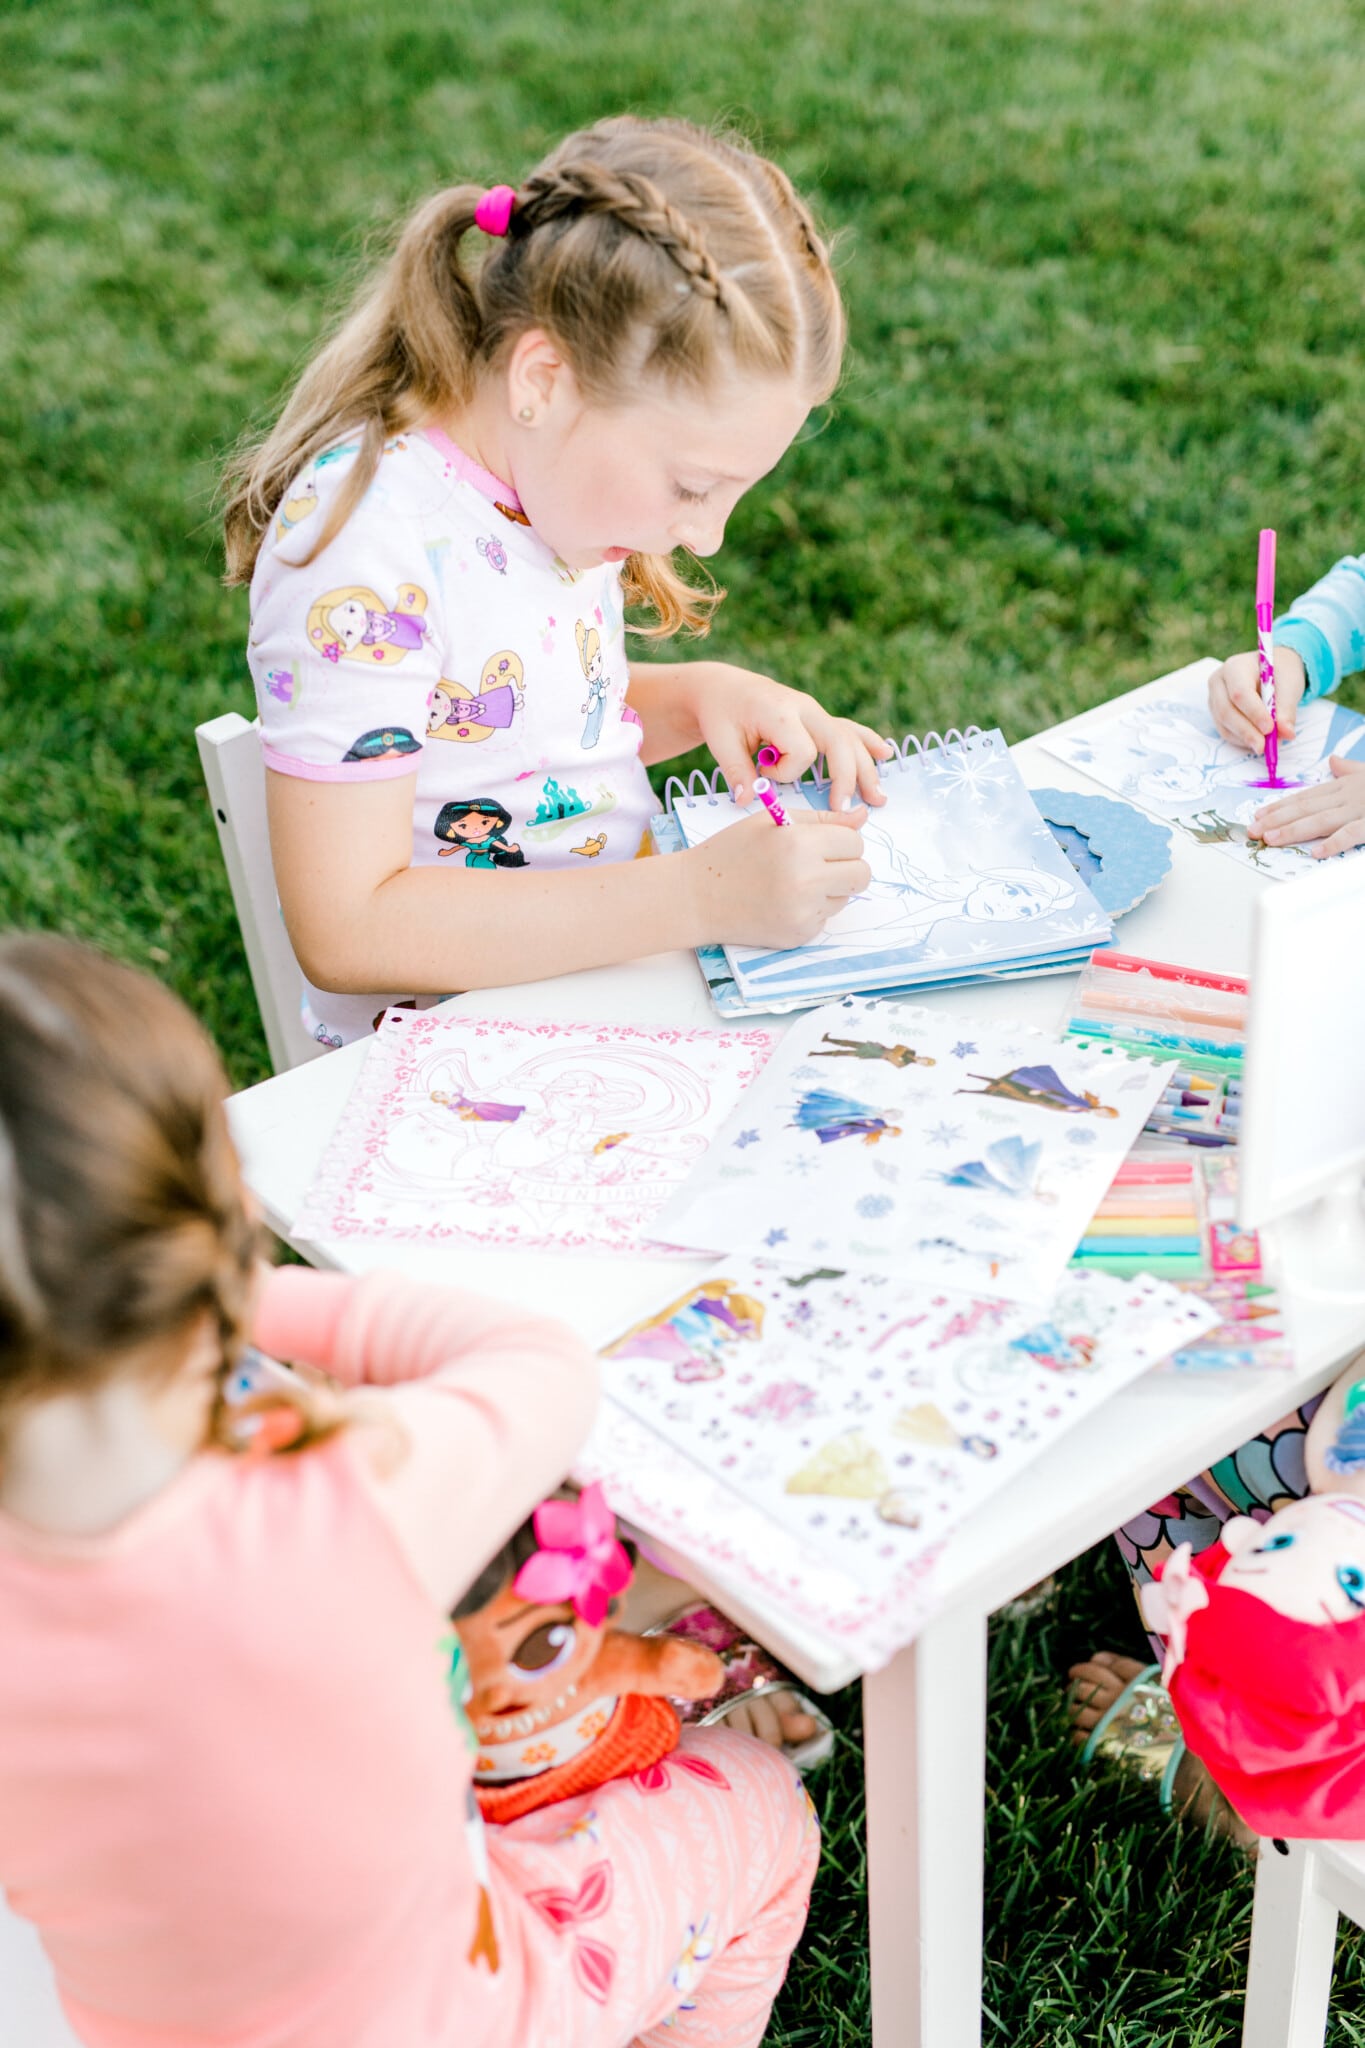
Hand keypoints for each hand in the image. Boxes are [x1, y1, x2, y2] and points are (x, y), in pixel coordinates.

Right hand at [686, 809, 870, 949]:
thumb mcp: (772, 821)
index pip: (855, 841)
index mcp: (799, 843)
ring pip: (845, 897)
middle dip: (847, 867)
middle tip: (818, 865)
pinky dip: (811, 910)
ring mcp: (803, 912)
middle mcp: (805, 880)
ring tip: (792, 883)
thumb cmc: (732, 852)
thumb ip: (822, 819)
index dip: (840, 840)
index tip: (821, 843)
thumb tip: (863, 817)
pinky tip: (782, 902)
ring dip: (829, 890)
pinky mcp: (799, 935)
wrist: (696, 897)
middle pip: (862, 874)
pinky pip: (825, 919)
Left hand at [687, 661, 892, 812]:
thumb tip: (747, 801)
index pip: (803, 751)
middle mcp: (805, 708)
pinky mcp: (817, 717)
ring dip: (865, 768)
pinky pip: (848, 728)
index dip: (787, 772)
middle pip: (839, 743)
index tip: (765, 773)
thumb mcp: (721, 741)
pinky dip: (867, 741)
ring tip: (878, 798)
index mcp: (781, 711)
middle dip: (846, 778)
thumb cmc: (720, 713)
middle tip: (845, 809)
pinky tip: (885, 753)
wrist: (723, 687)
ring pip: (850, 738)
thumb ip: (736, 771)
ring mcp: (814, 711)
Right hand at [1208, 646, 1305, 751]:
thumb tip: (1287, 734)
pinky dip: (1242, 740)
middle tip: (1266, 746)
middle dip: (1247, 731)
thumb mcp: (1289, 685)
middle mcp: (1219, 682)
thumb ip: (1286, 710)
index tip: (1270, 729)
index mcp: (1235, 667)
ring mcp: (1214, 699)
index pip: (1240, 693)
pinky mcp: (1216, 714)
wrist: (1273, 671)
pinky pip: (1226, 732)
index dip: (1254, 713)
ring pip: (1224, 724)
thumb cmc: (1280, 673)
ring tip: (1267, 745)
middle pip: (1226, 711)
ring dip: (1245, 738)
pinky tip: (1258, 742)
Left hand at [1252, 755, 1364, 857]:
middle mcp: (1347, 796)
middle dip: (1275, 819)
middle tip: (1252, 830)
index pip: (1306, 797)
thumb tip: (1333, 760)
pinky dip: (1334, 842)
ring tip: (1269, 839)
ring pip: (1321, 820)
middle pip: (1305, 808)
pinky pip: (1351, 834)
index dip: (1280, 806)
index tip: (1258, 815)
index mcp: (1344, 786)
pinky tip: (1316, 852)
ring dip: (1293, 830)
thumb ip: (1349, 769)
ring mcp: (1359, 809)